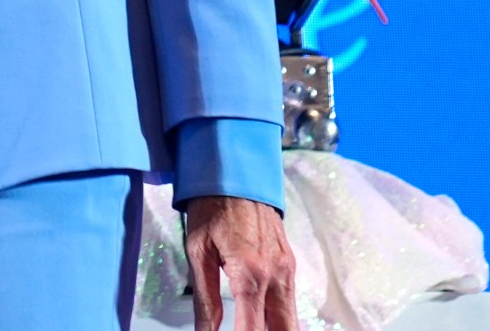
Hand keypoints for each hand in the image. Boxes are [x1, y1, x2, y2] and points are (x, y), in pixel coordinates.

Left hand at [184, 195, 297, 330]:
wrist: (236, 173)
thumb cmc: (211, 208)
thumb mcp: (198, 252)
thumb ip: (205, 299)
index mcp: (250, 274)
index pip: (253, 329)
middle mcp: (276, 275)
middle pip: (284, 330)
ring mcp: (287, 270)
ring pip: (291, 320)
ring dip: (276, 330)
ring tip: (252, 328)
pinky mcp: (290, 264)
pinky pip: (290, 302)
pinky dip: (280, 319)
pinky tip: (264, 324)